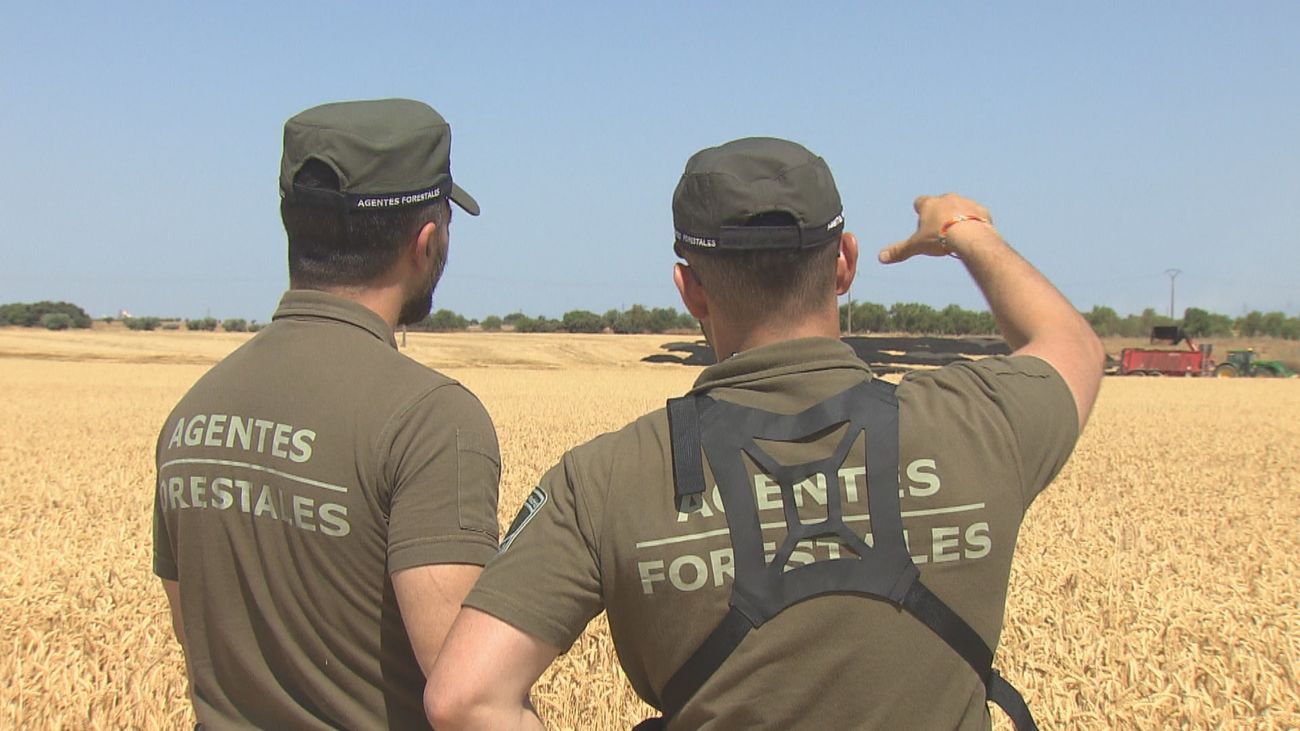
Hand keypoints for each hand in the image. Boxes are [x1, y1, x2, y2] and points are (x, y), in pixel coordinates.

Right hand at [877, 193, 993, 263]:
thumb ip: (899, 251)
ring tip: (958, 236)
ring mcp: (966, 202)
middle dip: (940, 214)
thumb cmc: (939, 238)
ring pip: (960, 208)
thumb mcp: (916, 246)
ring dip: (958, 218)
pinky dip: (975, 223)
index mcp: (929, 204)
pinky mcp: (981, 210)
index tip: (922, 221)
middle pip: (941, 204)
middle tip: (940, 232)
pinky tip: (973, 236)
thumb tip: (880, 258)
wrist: (970, 235)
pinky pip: (977, 215)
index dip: (920, 211)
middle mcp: (947, 198)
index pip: (920, 202)